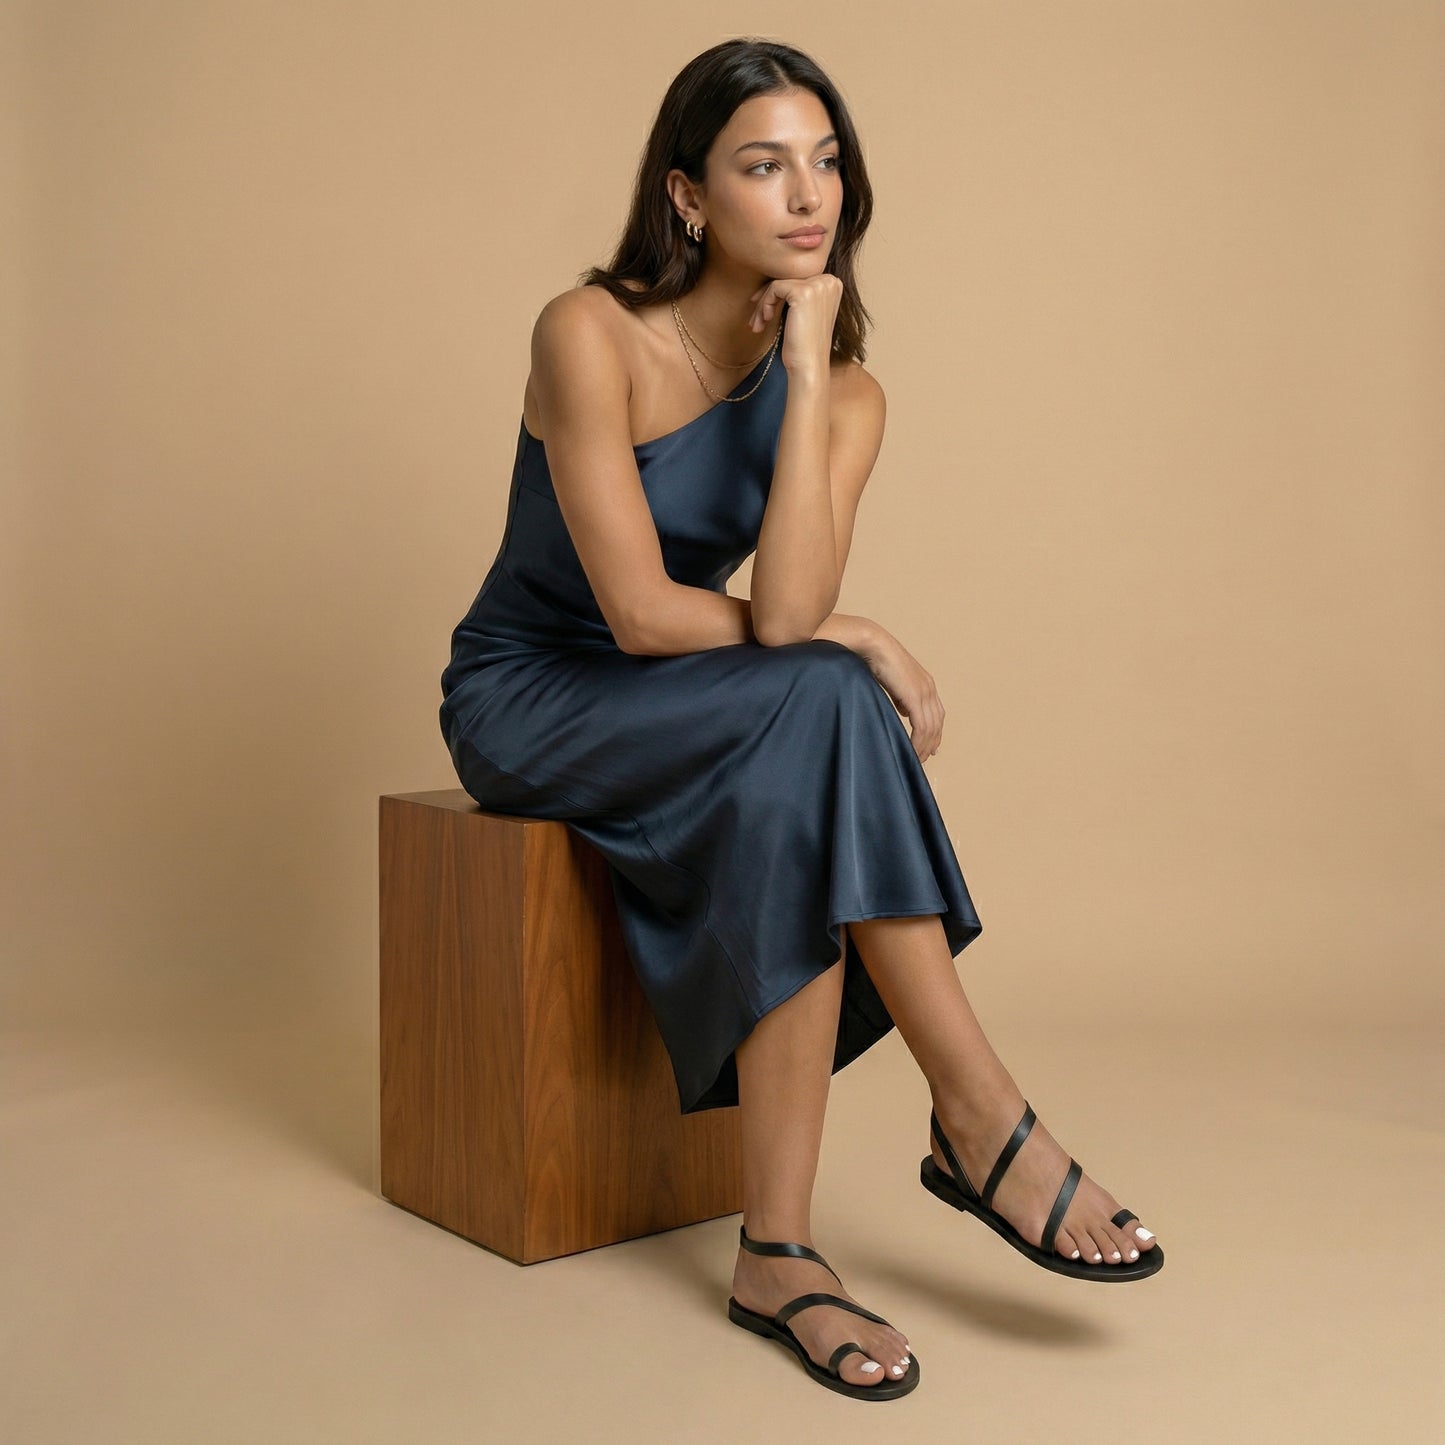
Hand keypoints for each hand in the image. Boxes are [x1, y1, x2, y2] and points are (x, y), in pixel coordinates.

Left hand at [748, 273, 841, 376]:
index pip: (797, 280)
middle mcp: (829, 280)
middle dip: (767, 299)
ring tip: (757, 324)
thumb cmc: (805, 345)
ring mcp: (817, 285)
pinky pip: (774, 288)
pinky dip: (765, 304)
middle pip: (787, 280)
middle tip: (755, 320)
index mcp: (833, 284)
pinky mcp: (803, 292)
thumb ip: (800, 293)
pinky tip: (765, 321)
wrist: (809, 365)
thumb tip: (775, 281)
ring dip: (763, 304)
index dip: (777, 293)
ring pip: (778, 284)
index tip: (764, 311)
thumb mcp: (807, 313)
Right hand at [860, 629, 945, 763]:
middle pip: (937, 723)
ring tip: (915, 759)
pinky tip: (912, 750)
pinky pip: (921, 726)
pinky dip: (918, 741)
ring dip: (924, 746)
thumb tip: (905, 711)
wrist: (873, 646)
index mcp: (925, 684)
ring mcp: (924, 692)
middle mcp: (929, 688)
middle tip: (923, 759)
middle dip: (931, 743)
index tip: (930, 747)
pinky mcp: (915, 697)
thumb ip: (901, 698)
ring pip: (931, 728)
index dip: (934, 732)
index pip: (936, 713)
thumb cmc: (877, 660)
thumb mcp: (893, 682)